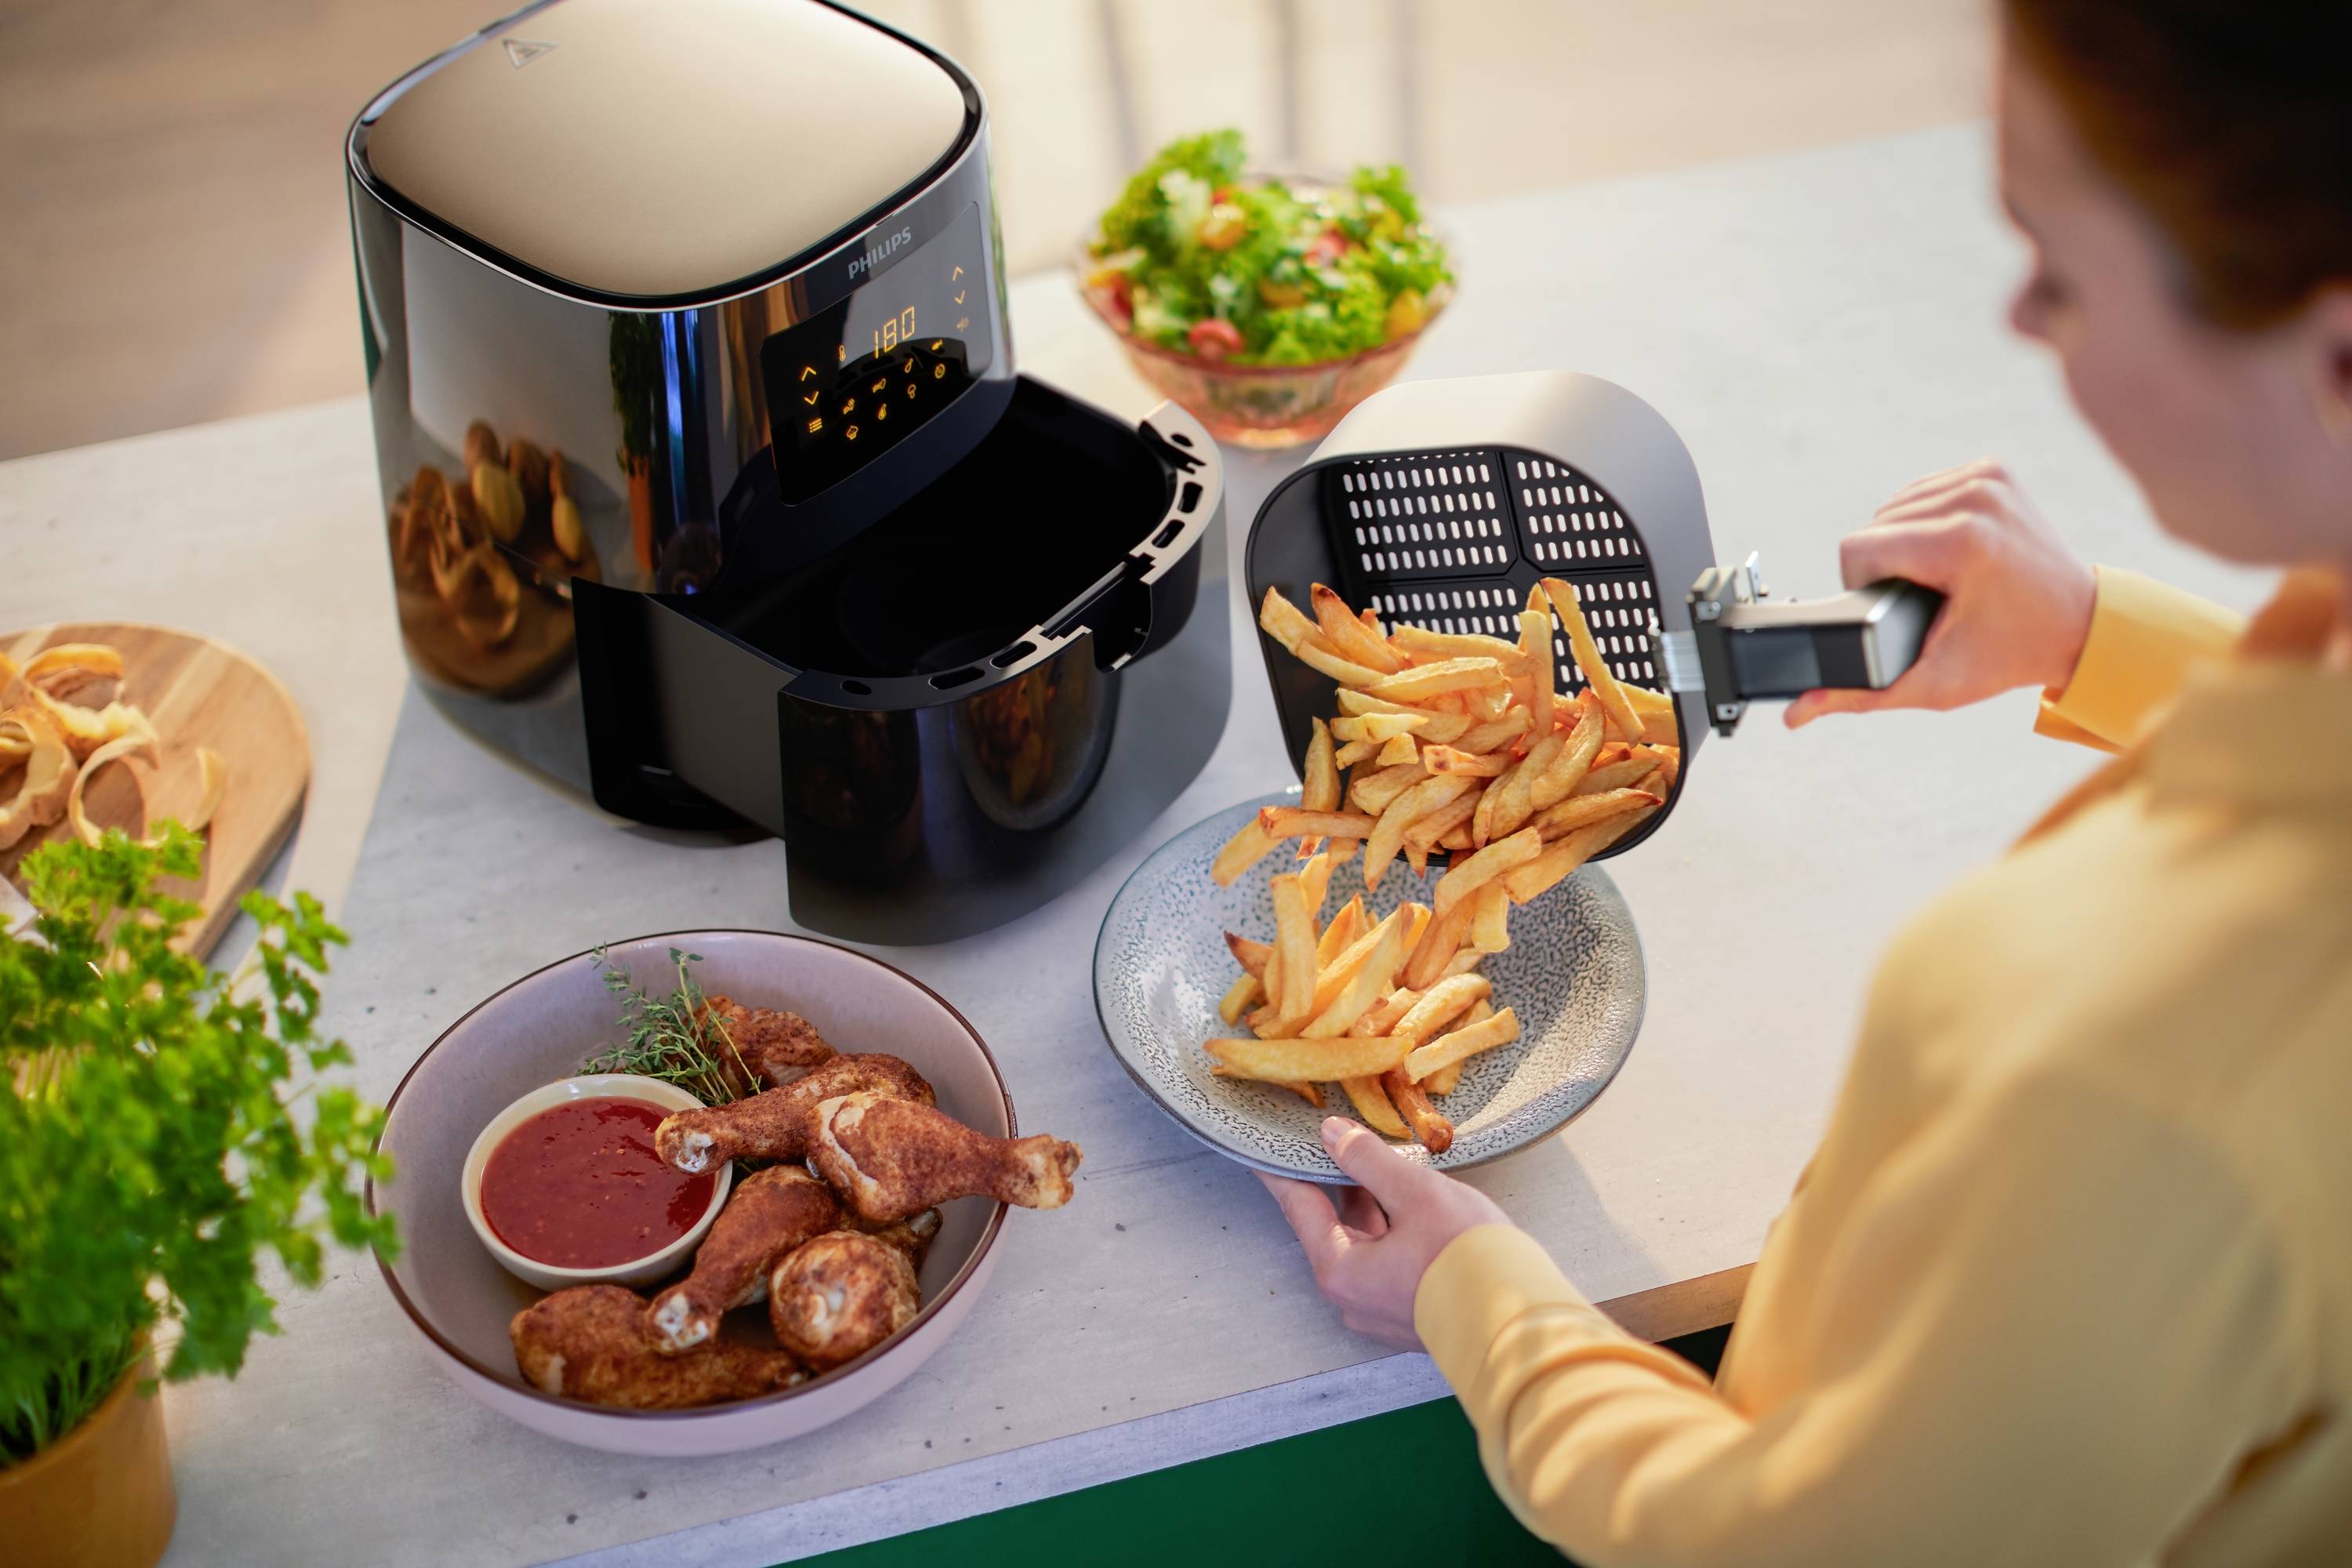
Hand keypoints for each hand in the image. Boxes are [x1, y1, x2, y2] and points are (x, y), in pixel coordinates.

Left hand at [1257, 1116, 1511, 1348]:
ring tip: (1381, 1161)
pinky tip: (1413, 1200)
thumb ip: (1369, 1161)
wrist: (1524, 1325)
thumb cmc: (1467, 1257)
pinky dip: (1394, 1227)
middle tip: (1331, 1140)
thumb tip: (1332, 1135)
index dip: (1282, 1170)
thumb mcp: (1415, 1194)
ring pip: (1367, 1244)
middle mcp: (1354, 1298)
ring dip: (1373, 1204)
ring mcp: (1384, 1310)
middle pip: (1334, 1227)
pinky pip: (1391, 1261)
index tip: (1262, 1147)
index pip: (1299, 1207)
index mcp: (1341, 1271)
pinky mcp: (1414, 1313)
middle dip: (1337, 1182)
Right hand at [1785, 460, 2096, 727]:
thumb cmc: (2011, 654)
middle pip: (1874, 526)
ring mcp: (1987, 477)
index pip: (1859, 549)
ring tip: (1937, 577)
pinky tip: (1947, 550)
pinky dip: (1925, 520)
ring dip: (1902, 541)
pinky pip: (1925, 490)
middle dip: (1886, 566)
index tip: (1897, 608)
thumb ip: (1862, 694)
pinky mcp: (1993, 468)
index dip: (1862, 586)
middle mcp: (1975, 497)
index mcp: (1961, 542)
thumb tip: (1799, 711)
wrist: (2083, 624)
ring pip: (1894, 505)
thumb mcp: (1937, 681)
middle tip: (1923, 599)